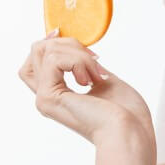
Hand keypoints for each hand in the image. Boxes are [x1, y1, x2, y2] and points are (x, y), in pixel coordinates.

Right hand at [18, 28, 156, 157]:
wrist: (131, 133)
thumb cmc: (127, 114)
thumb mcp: (104, 80)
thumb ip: (86, 66)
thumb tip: (77, 49)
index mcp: (58, 96)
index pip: (33, 63)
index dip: (45, 43)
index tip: (61, 32)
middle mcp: (46, 98)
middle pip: (37, 51)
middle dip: (69, 43)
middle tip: (96, 59)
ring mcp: (45, 99)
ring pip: (46, 51)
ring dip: (80, 54)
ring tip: (99, 74)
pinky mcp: (49, 98)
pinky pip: (54, 60)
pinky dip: (79, 61)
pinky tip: (93, 79)